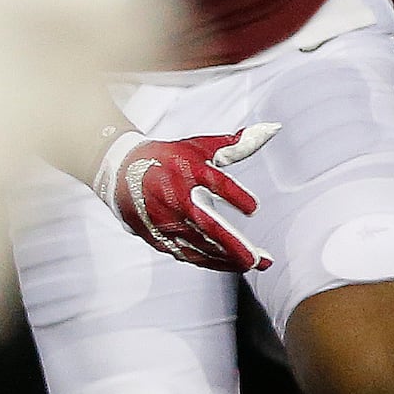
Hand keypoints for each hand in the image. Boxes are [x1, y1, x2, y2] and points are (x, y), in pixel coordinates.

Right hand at [95, 124, 275, 272]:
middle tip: (257, 258)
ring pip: (197, 247)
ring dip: (226, 259)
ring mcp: (164, 221)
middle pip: (206, 226)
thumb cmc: (169, 158)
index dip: (234, 196)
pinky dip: (209, 261)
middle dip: (233, 245)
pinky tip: (230, 264)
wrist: (120, 171)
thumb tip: (274, 129)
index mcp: (187, 170)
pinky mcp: (157, 237)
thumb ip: (238, 144)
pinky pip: (186, 254)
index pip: (214, 182)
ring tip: (254, 263)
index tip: (254, 208)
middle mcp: (175, 198)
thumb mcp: (201, 147)